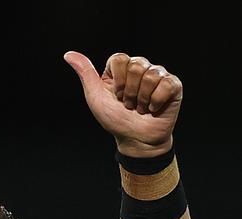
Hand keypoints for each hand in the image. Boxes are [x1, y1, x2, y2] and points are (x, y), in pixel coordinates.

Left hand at [64, 51, 182, 157]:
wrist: (135, 140)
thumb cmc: (114, 119)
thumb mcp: (95, 97)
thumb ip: (86, 73)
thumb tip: (68, 54)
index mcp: (120, 69)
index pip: (119, 58)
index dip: (117, 80)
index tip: (115, 96)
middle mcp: (140, 68)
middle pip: (136, 65)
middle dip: (129, 92)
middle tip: (128, 105)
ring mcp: (158, 75)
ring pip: (151, 75)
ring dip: (142, 99)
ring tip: (140, 108)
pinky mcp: (173, 85)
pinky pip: (166, 83)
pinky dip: (156, 101)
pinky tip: (154, 108)